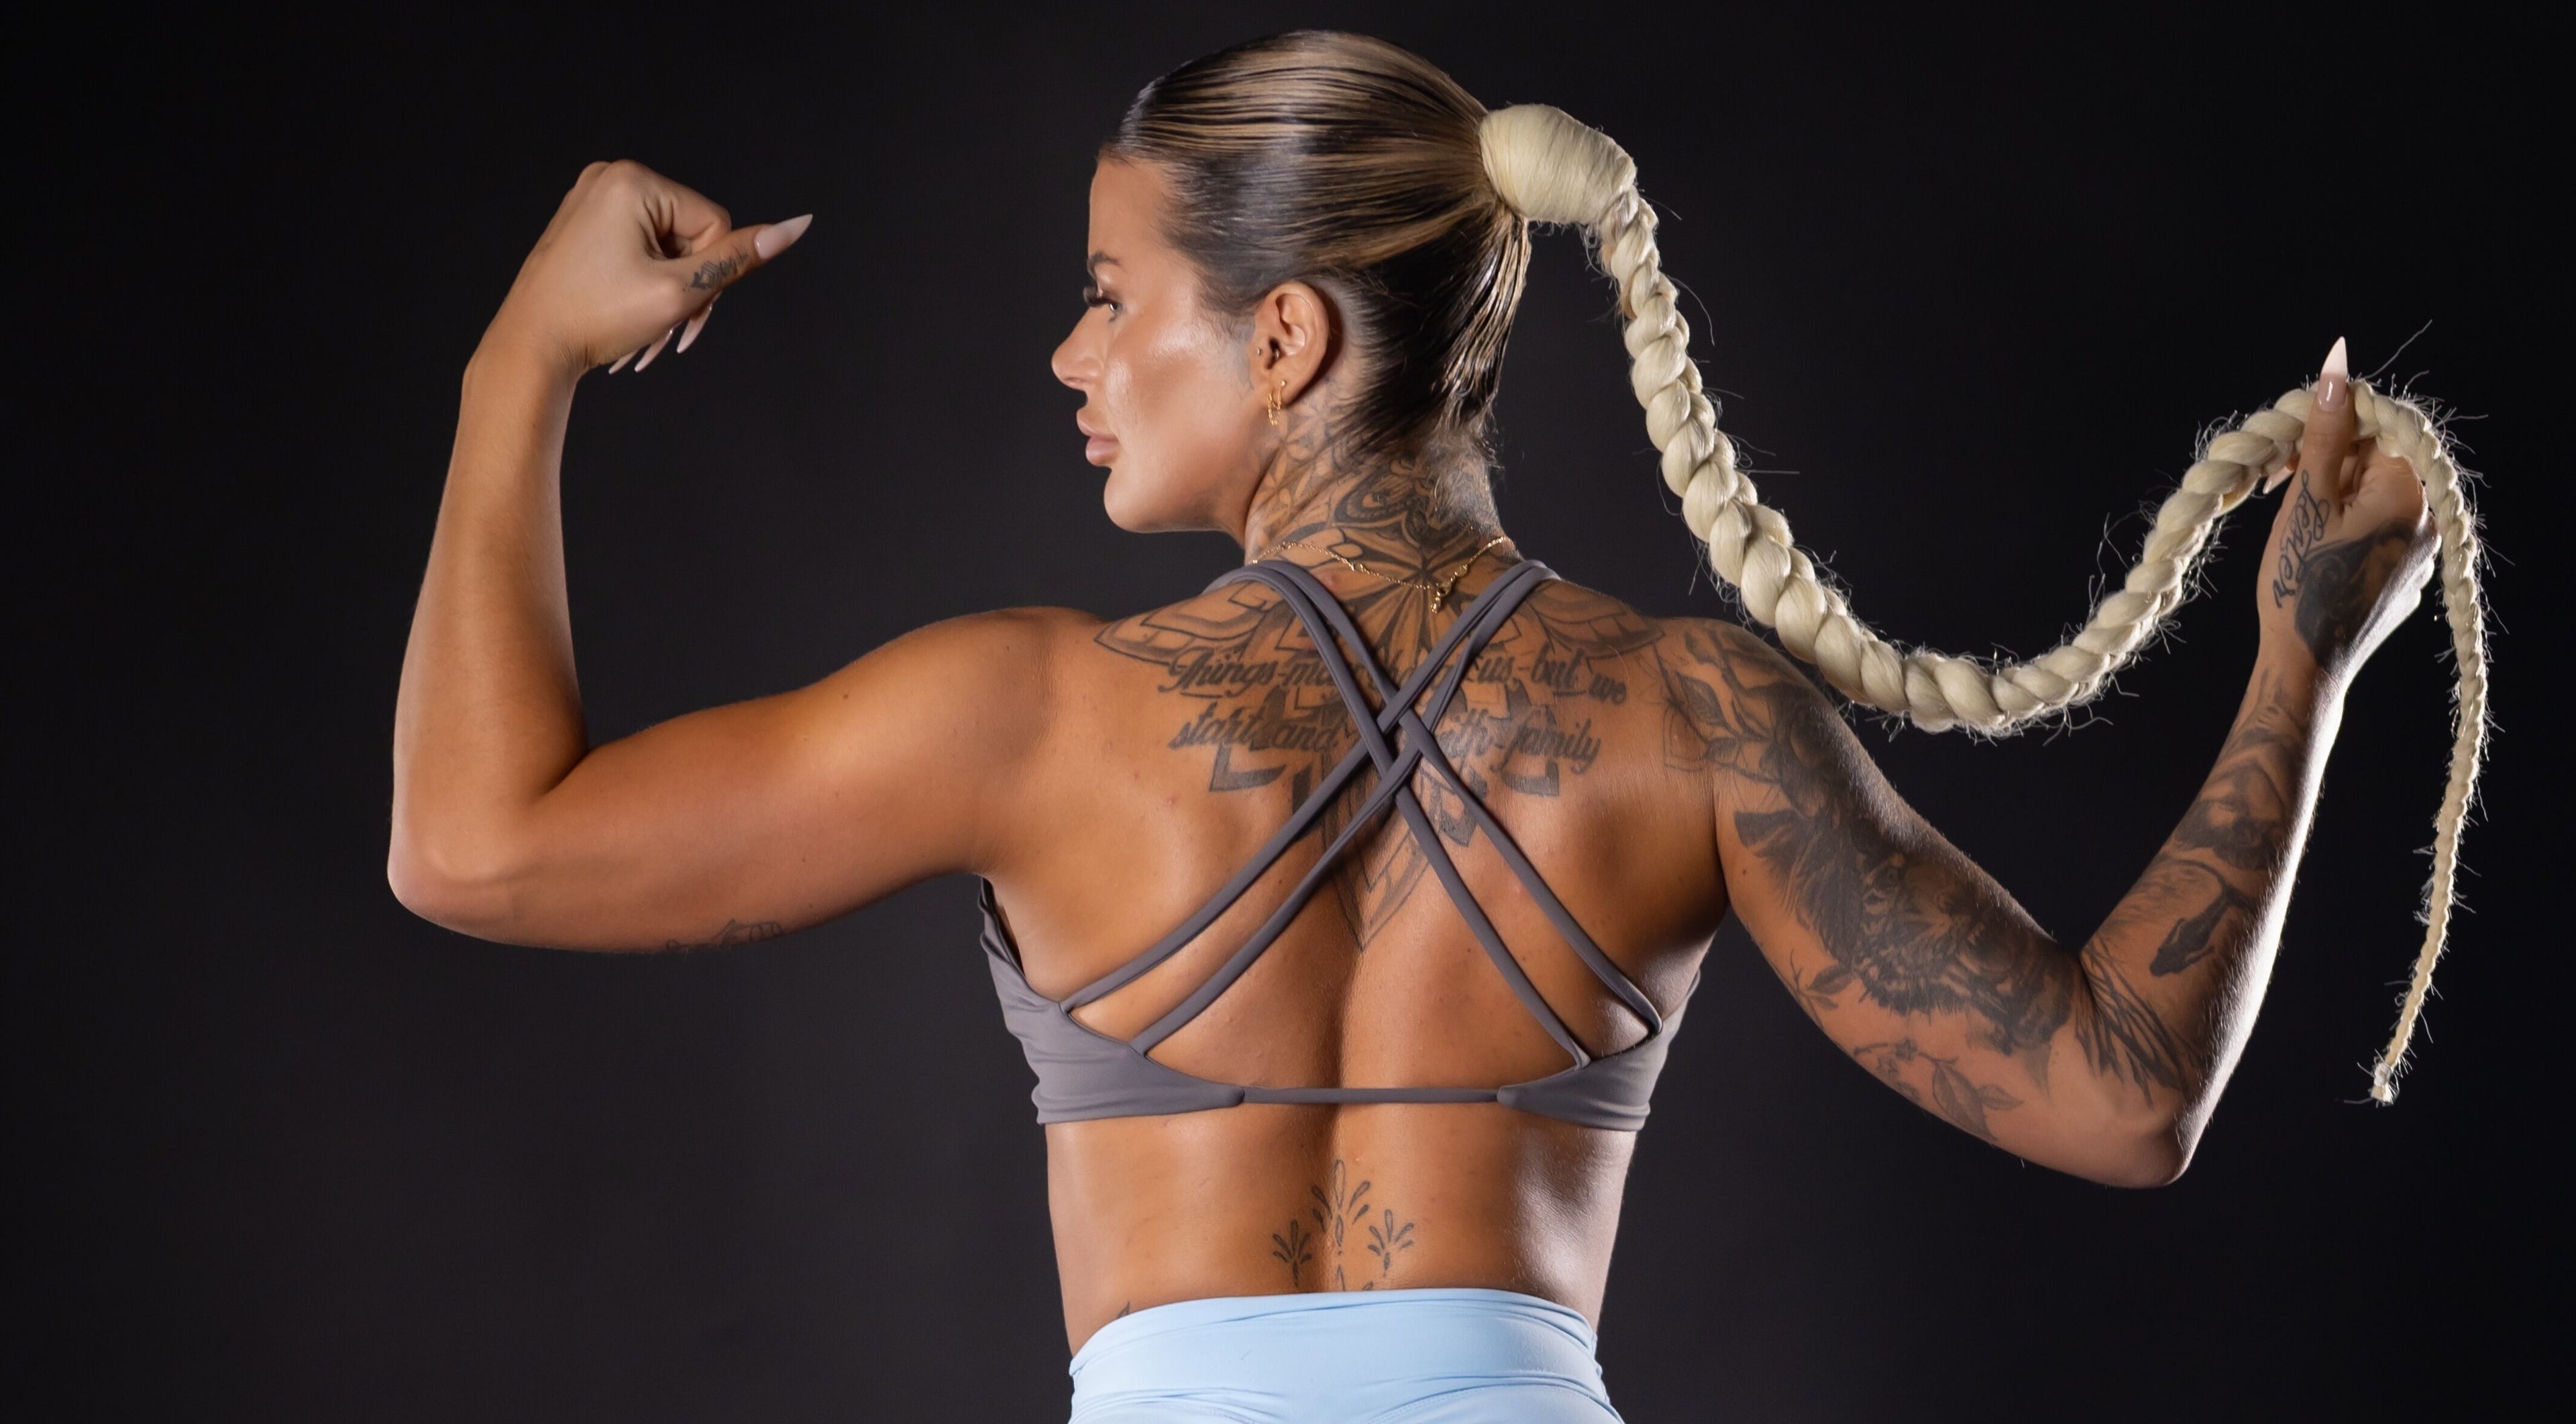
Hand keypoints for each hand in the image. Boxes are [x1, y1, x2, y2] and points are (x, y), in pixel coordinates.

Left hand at [478, 160, 810, 378]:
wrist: (528, 350)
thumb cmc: (595, 318)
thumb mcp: (679, 291)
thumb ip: (739, 257)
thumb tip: (796, 226)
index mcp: (632, 181)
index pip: (713, 223)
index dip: (709, 274)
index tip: (682, 311)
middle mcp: (608, 179)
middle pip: (689, 234)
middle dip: (687, 286)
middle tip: (668, 330)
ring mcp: (590, 200)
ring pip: (664, 247)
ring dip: (667, 293)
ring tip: (645, 331)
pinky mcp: (581, 224)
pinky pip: (634, 249)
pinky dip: (642, 285)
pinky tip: (628, 317)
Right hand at [2254, 338, 2438, 681]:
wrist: (2307, 663)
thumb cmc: (2300, 579)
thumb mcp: (2307, 496)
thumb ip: (2327, 429)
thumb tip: (2338, 363)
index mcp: (2412, 492)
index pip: (2383, 425)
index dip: (2334, 425)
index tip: (2293, 445)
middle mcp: (2430, 520)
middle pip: (2382, 460)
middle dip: (2332, 461)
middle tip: (2281, 482)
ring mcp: (2421, 553)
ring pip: (2378, 497)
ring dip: (2336, 493)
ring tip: (2295, 520)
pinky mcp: (2406, 578)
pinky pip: (2381, 531)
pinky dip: (2348, 526)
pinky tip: (2315, 549)